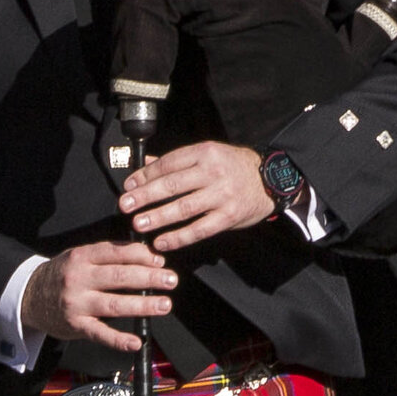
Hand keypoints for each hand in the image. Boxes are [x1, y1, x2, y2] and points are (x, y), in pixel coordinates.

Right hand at [36, 238, 177, 351]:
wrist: (28, 296)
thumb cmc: (62, 275)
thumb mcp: (80, 257)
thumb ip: (109, 255)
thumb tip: (148, 257)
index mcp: (83, 257)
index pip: (117, 253)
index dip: (142, 256)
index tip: (160, 262)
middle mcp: (79, 279)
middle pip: (120, 277)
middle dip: (150, 279)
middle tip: (171, 281)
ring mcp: (77, 303)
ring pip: (115, 304)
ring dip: (143, 305)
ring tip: (164, 305)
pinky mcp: (75, 326)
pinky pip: (100, 334)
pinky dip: (119, 340)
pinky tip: (136, 342)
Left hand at [123, 139, 273, 249]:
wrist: (271, 180)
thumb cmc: (234, 167)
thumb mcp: (208, 155)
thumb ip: (177, 161)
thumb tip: (145, 165)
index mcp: (205, 153)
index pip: (168, 164)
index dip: (145, 175)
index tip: (129, 186)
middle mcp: (213, 172)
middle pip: (173, 185)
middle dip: (146, 196)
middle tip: (125, 205)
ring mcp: (222, 195)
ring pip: (184, 208)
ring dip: (158, 217)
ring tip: (139, 223)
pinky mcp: (229, 217)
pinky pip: (200, 229)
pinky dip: (179, 237)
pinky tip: (162, 241)